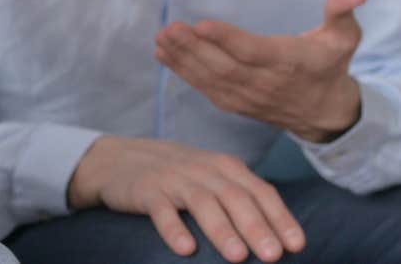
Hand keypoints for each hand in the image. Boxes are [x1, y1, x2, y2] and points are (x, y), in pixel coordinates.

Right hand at [67, 136, 304, 261]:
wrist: (119, 160)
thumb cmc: (177, 177)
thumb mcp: (211, 179)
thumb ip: (240, 199)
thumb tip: (280, 241)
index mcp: (224, 167)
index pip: (259, 190)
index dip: (279, 217)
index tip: (296, 246)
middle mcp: (201, 169)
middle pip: (233, 196)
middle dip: (255, 226)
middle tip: (272, 257)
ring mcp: (172, 178)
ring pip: (201, 201)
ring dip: (221, 229)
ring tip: (237, 257)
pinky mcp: (146, 189)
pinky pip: (161, 208)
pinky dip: (174, 228)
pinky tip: (185, 249)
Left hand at [155, 0, 366, 141]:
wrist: (324, 113)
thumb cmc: (328, 64)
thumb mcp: (343, 38)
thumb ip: (341, 12)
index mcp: (287, 63)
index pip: (252, 52)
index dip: (227, 39)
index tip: (201, 24)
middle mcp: (263, 82)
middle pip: (223, 66)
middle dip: (193, 48)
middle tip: (169, 28)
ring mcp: (245, 96)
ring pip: (210, 78)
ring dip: (182, 58)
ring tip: (160, 38)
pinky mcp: (233, 102)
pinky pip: (205, 88)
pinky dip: (182, 73)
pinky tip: (162, 55)